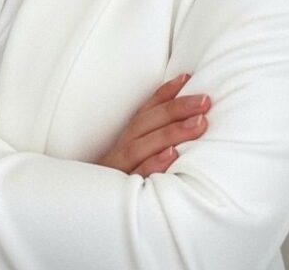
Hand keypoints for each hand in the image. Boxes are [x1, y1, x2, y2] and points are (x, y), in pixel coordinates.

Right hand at [94, 73, 210, 176]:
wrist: (84, 212)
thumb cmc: (116, 181)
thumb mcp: (131, 157)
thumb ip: (150, 141)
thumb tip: (181, 127)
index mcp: (127, 137)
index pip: (146, 110)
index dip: (166, 92)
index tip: (187, 77)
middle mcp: (122, 147)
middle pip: (149, 122)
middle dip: (177, 108)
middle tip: (205, 100)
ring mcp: (120, 166)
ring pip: (144, 144)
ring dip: (172, 131)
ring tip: (198, 122)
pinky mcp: (119, 187)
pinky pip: (137, 174)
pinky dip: (153, 163)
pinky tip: (172, 156)